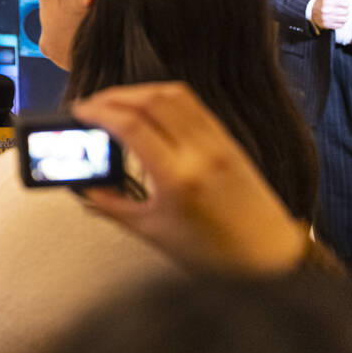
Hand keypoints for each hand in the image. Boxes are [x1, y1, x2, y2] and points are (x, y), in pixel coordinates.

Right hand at [72, 82, 307, 274]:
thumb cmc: (217, 255)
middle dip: (113, 96)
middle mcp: (201, 153)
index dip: (99, 112)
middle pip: (150, 100)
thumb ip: (112, 206)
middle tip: (91, 105)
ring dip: (138, 91)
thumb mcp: (152, 232)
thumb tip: (85, 188)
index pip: (131, 126)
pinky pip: (193, 105)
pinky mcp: (229, 142)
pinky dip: (163, 98)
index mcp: (179, 179)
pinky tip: (149, 110)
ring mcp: (219, 144)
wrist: (271, 260)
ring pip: (173, 94)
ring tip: (116, 104)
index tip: (80, 112)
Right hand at [311, 0, 348, 29]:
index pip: (346, 4)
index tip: (341, 4)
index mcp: (328, 2)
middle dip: (344, 10)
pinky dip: (340, 23)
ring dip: (343, 17)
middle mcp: (327, 10)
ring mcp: (327, 18)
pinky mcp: (327, 24)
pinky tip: (336, 19)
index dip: (345, 3)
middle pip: (346, 12)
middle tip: (340, 9)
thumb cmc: (321, 3)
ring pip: (345, 19)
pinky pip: (340, 25)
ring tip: (338, 14)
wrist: (311, 11)